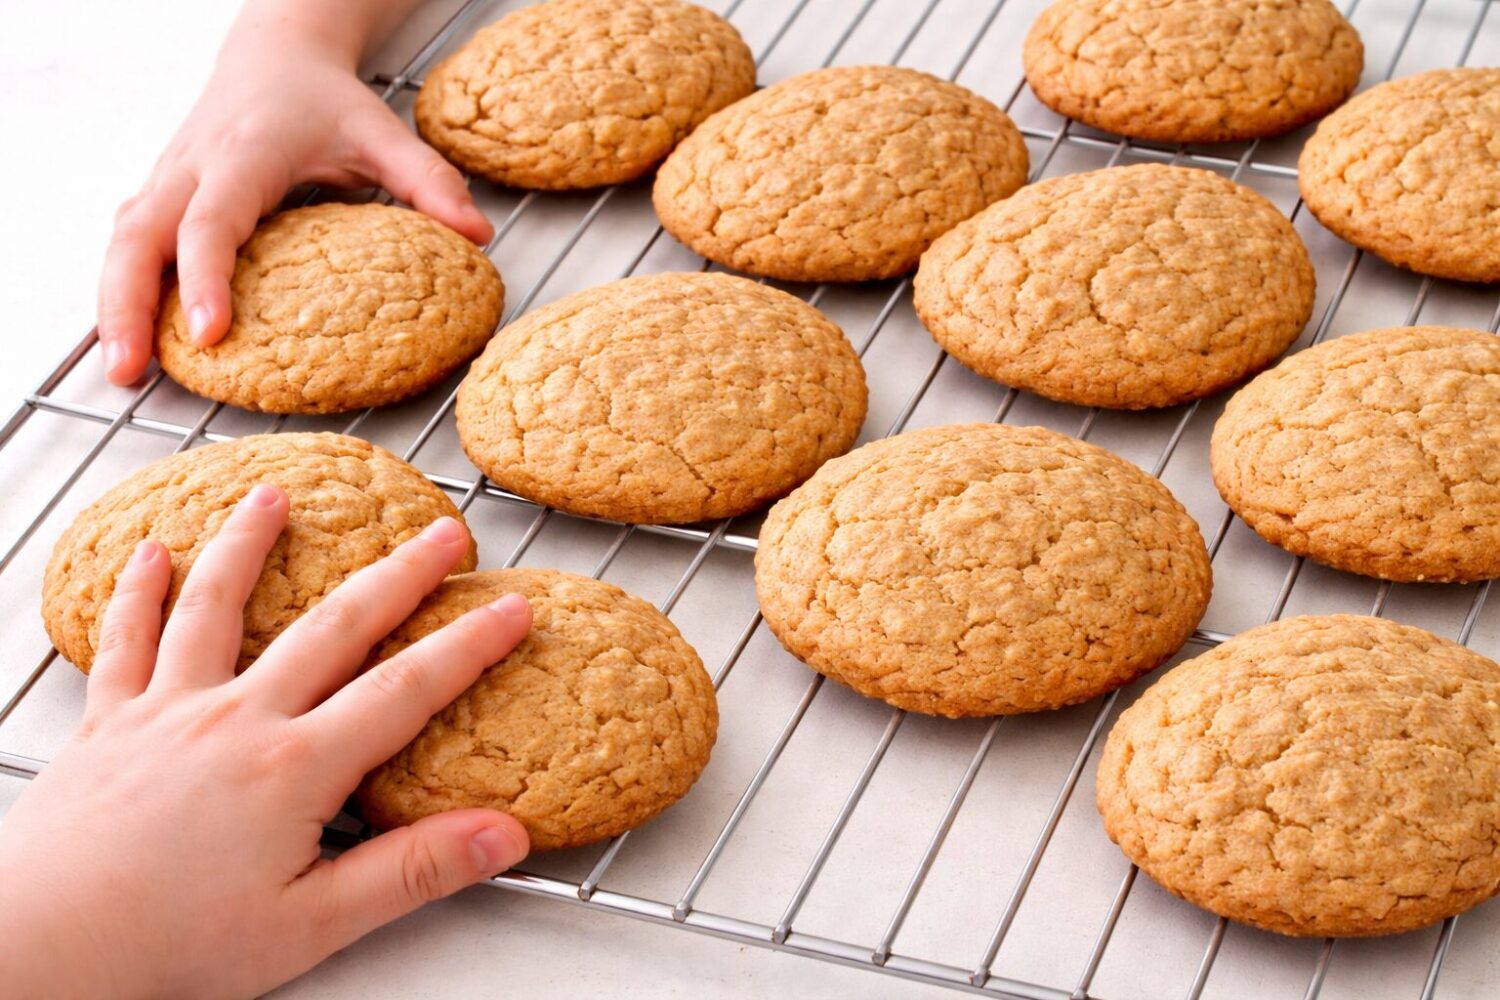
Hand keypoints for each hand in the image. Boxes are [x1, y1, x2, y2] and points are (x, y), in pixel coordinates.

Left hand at [0, 486, 530, 998]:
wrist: (40, 945)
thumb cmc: (170, 944)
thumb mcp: (312, 925)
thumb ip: (412, 873)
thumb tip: (503, 837)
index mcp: (295, 768)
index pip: (406, 690)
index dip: (468, 646)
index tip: (512, 607)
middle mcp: (238, 719)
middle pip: (334, 626)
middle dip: (398, 574)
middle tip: (443, 533)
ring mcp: (169, 711)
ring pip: (217, 606)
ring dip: (250, 544)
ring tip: (274, 496)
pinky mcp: (109, 722)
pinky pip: (126, 641)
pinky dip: (139, 591)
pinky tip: (151, 553)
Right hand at [98, 0, 492, 385]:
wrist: (275, 52)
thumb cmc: (325, 99)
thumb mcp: (383, 133)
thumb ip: (429, 182)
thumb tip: (478, 235)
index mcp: (245, 154)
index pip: (213, 221)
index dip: (205, 276)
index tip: (210, 332)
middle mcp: (193, 167)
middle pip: (139, 236)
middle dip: (127, 303)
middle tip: (126, 368)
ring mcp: (168, 179)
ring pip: (121, 241)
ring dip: (112, 304)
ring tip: (118, 368)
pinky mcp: (159, 192)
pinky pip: (128, 242)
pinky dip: (119, 287)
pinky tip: (127, 336)